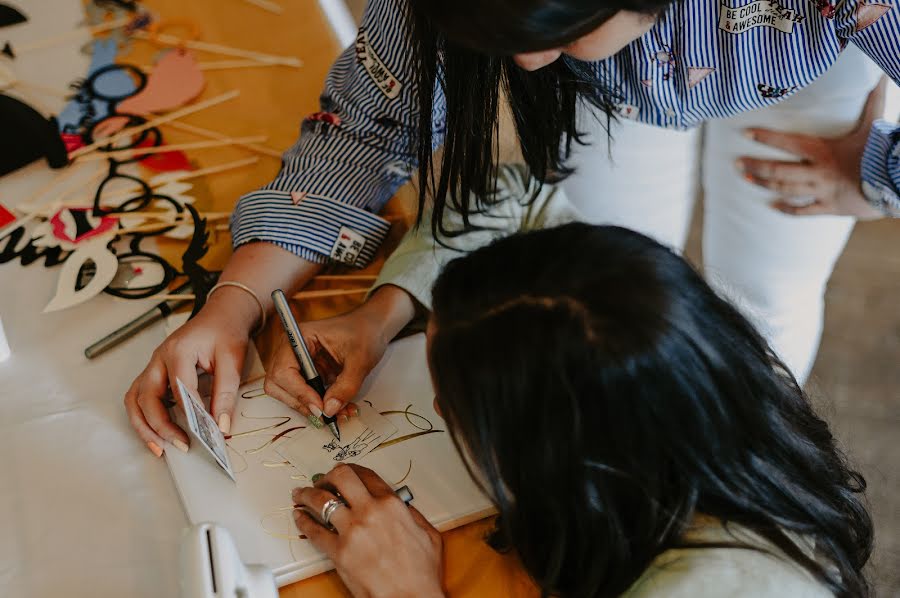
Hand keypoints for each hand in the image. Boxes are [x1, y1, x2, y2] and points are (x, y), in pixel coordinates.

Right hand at [124, 287, 257, 456]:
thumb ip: (226, 393)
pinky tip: (158, 433)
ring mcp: (153, 366)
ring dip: (144, 426)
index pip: (179, 390)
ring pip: (135, 400)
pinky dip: (144, 418)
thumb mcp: (232, 360)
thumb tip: (222, 425)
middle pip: (146, 397)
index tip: (206, 435)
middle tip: (182, 446)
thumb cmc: (226, 333)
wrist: (221, 315)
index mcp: (178, 351)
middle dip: (161, 426)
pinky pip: (139, 398)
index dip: (191, 415)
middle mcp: (158, 359)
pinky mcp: (154, 373)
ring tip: (161, 448)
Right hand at [264, 307, 387, 420]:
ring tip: (338, 414)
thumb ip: (346, 386)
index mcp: (300, 337)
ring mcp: (298, 362)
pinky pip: (304, 394)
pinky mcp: (307, 373)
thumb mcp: (361, 359)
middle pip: (277, 384)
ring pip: (288, 393)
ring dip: (310, 408)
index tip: (320, 408)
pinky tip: (338, 409)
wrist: (374, 326)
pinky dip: (318, 405)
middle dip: (300, 403)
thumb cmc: (366, 332)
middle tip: (325, 415)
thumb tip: (328, 411)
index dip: (299, 393)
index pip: (284, 370)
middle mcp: (292, 349)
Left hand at [292, 464, 444, 597]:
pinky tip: (299, 517)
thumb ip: (412, 514)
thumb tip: (401, 507)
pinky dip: (303, 521)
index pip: (365, 474)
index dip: (351, 470)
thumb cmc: (421, 574)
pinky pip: (313, 531)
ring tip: (300, 494)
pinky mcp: (339, 552)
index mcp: (392, 504)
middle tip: (321, 481)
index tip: (343, 473)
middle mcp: (370, 511)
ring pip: (321, 500)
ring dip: (307, 494)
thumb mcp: (428, 534)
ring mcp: (352, 531)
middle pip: (340, 477)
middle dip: (327, 476)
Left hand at [737, 77, 886, 218]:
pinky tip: (772, 207)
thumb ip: (872, 101)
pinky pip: (802, 210)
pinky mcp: (829, 208)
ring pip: (785, 190)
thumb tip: (880, 74)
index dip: (765, 138)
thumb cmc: (883, 152)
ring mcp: (821, 192)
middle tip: (735, 164)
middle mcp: (817, 172)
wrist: (896, 183)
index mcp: (823, 151)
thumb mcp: (874, 124)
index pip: (787, 143)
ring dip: (763, 184)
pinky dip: (786, 209)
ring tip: (745, 179)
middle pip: (778, 171)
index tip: (745, 133)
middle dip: (755, 166)